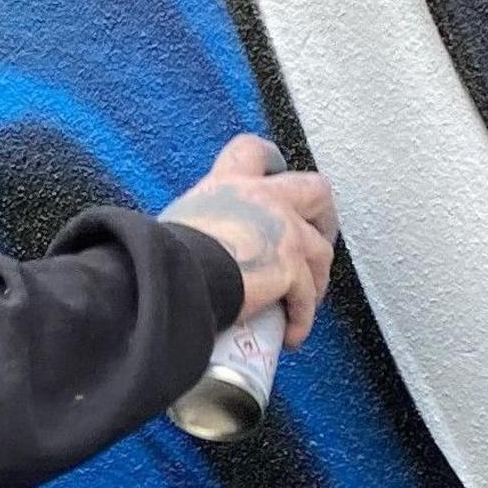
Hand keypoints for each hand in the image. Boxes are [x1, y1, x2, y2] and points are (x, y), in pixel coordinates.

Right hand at [161, 134, 340, 346]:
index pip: (254, 152)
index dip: (271, 161)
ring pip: (322, 252)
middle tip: (315, 242)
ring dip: (315, 281)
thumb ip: (204, 222)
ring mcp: (285, 232)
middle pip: (316, 190)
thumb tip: (198, 248)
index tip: (278, 172)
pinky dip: (302, 319)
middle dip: (324, 218)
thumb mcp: (181, 221)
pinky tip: (291, 335)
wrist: (176, 276)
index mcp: (230, 183)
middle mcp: (265, 199)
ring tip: (302, 303)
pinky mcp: (293, 268)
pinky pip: (307, 298)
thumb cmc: (164, 254)